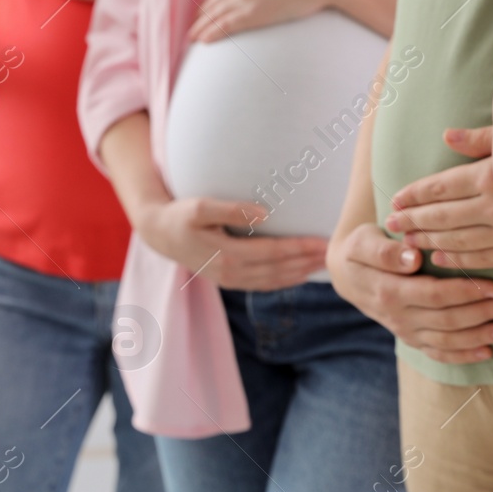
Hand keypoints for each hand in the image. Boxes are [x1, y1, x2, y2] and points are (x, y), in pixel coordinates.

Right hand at [135, 196, 327, 290]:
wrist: (160, 234)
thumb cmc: (180, 215)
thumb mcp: (201, 206)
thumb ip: (232, 210)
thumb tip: (264, 213)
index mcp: (226, 256)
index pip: (272, 253)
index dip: (299, 248)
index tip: (321, 241)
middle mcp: (230, 273)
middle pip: (278, 270)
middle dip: (306, 262)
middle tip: (332, 254)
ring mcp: (230, 281)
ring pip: (273, 281)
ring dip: (300, 273)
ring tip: (322, 265)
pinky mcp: (229, 281)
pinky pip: (263, 285)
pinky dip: (285, 281)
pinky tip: (300, 275)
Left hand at [188, 0, 329, 41]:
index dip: (209, 2)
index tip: (201, 11)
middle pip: (212, 3)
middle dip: (199, 17)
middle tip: (190, 29)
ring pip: (215, 15)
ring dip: (200, 28)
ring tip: (192, 39)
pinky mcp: (254, 13)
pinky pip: (226, 25)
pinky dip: (212, 33)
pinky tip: (203, 41)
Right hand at [327, 222, 492, 362]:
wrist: (347, 273)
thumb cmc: (362, 249)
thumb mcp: (364, 242)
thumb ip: (385, 251)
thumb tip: (411, 258)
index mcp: (389, 291)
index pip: (435, 295)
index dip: (467, 293)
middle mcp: (398, 316)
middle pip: (447, 320)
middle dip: (483, 314)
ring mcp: (405, 331)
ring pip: (446, 340)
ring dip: (479, 336)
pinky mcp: (411, 338)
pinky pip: (438, 353)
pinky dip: (462, 355)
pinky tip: (487, 351)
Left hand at [384, 126, 492, 269]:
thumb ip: (481, 139)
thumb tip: (447, 136)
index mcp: (492, 176)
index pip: (441, 187)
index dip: (415, 194)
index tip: (395, 200)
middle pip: (444, 216)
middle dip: (413, 220)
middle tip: (391, 223)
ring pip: (459, 240)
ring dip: (429, 241)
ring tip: (407, 240)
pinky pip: (484, 259)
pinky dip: (458, 260)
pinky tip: (439, 259)